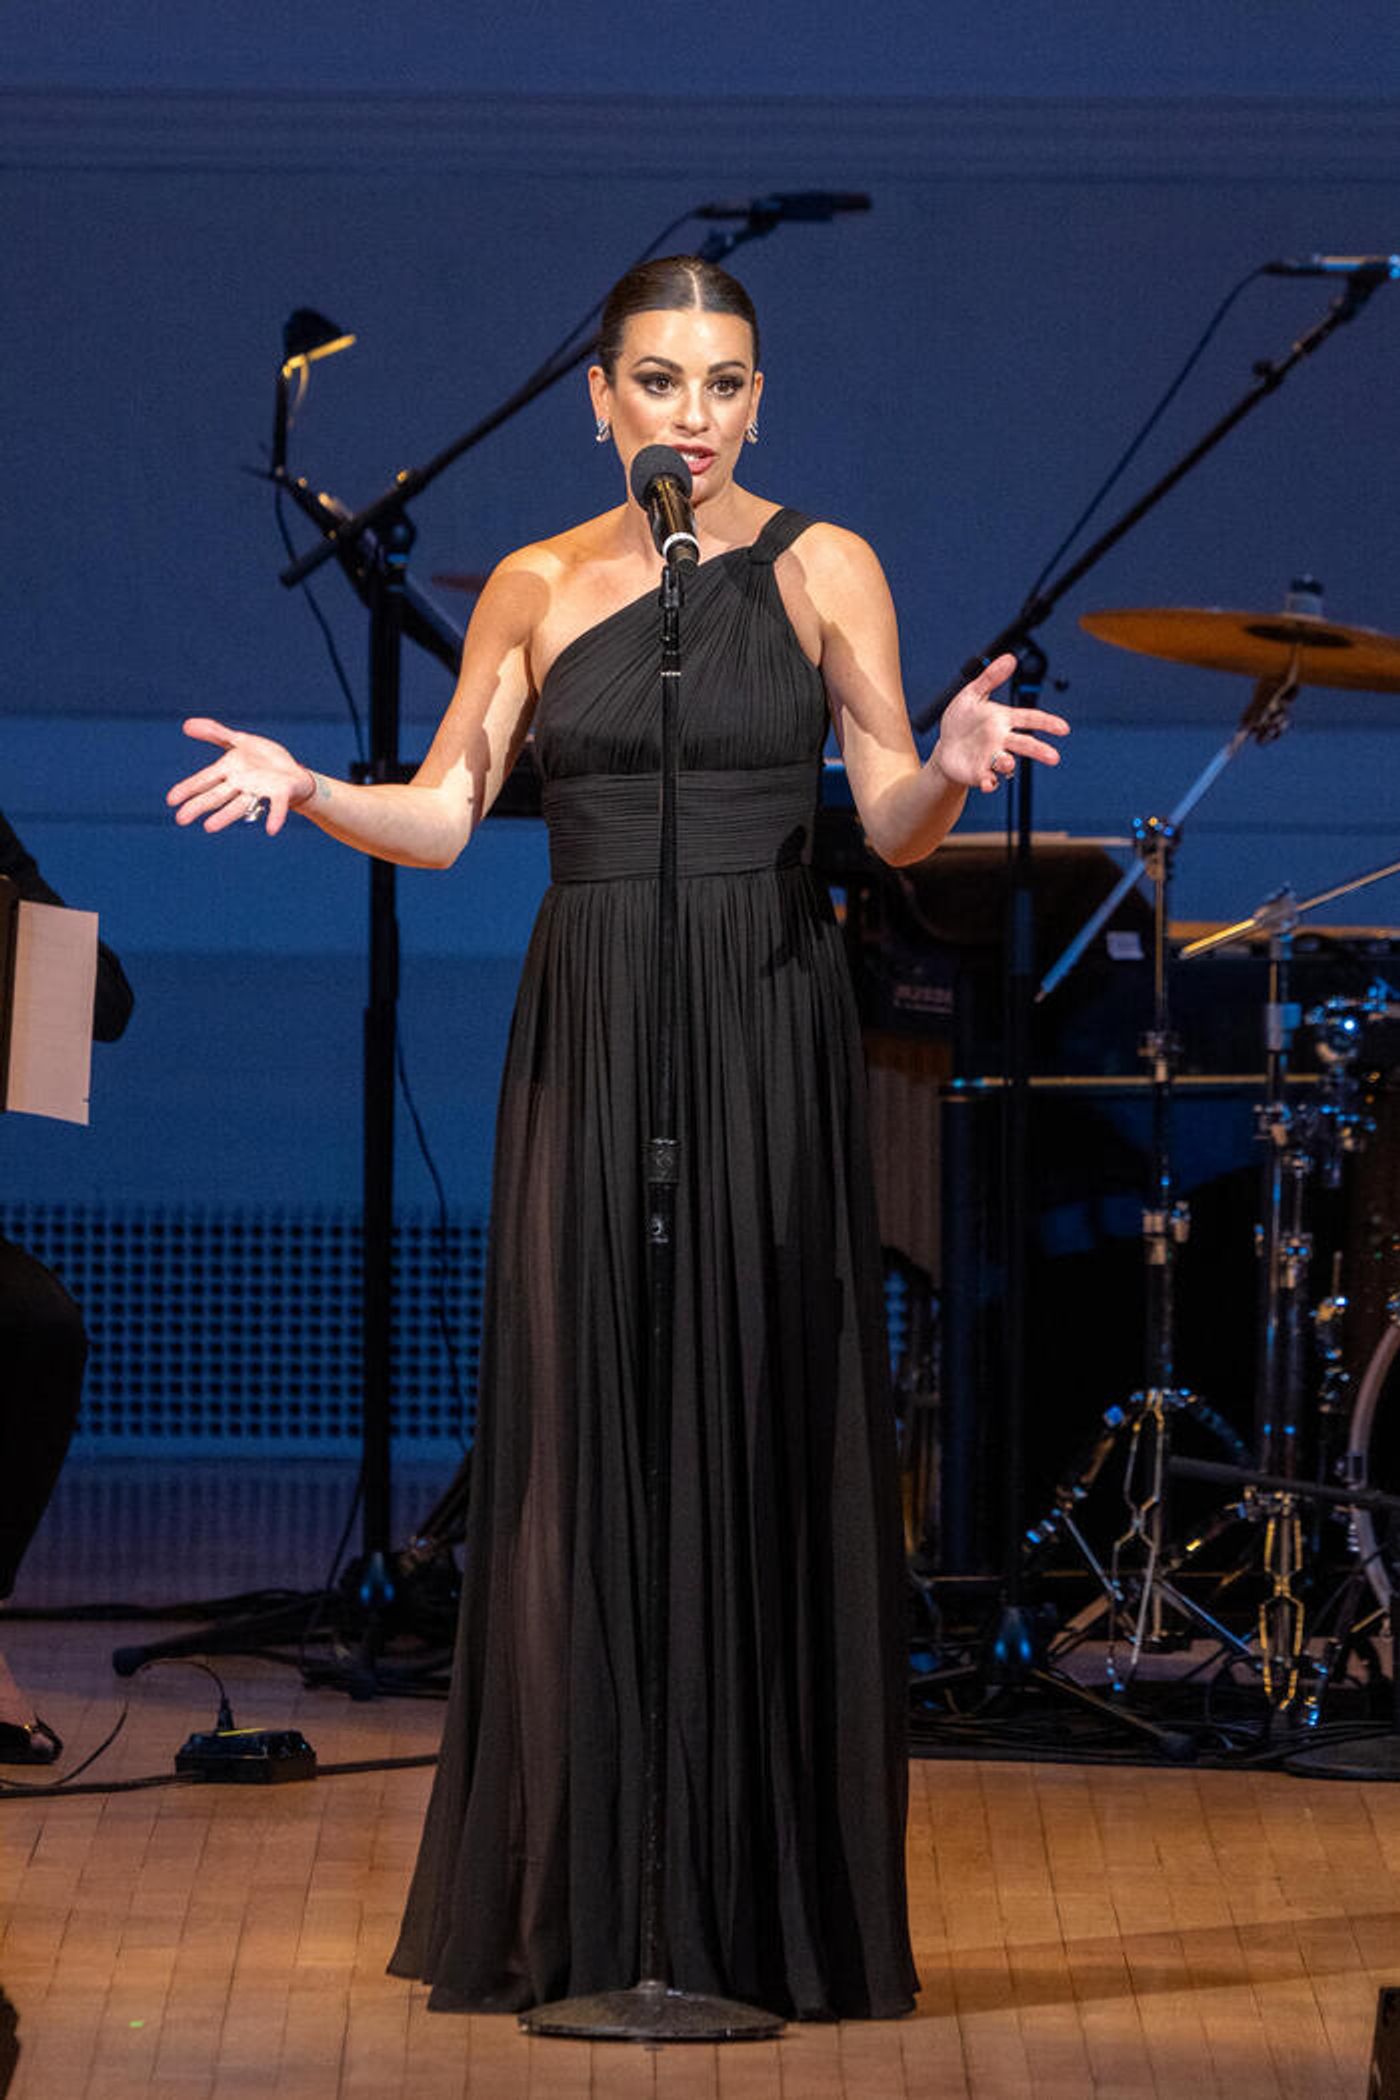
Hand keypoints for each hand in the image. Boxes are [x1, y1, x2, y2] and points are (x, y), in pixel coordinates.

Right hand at [167, 719, 315, 837]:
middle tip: (181, 819)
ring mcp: (259, 790)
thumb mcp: (240, 741)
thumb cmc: (264, 760)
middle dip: (199, 806)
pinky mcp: (280, 792)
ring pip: (239, 804)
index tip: (171, 800)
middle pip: (216, 795)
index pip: (204, 780)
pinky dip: (275, 817)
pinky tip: (271, 829)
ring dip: (225, 816)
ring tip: (209, 827)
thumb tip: (186, 725)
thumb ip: (215, 734)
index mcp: (229, 771)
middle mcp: (241, 784)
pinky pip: (277, 805)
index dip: (188, 789)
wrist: (294, 772)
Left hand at [932, 653, 1069, 794]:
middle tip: (1054, 758)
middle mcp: (1001, 740)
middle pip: (1025, 744)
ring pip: (1006, 762)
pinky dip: (990, 783)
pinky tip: (988, 782)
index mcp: (1003, 719)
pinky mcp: (979, 774)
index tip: (1064, 729)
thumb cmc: (962, 720)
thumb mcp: (972, 694)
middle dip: (1039, 750)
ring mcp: (991, 758)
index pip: (1030, 718)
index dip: (1047, 723)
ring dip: (1009, 763)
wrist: (945, 745)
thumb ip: (991, 678)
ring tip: (1008, 762)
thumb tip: (1010, 658)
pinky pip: (988, 780)